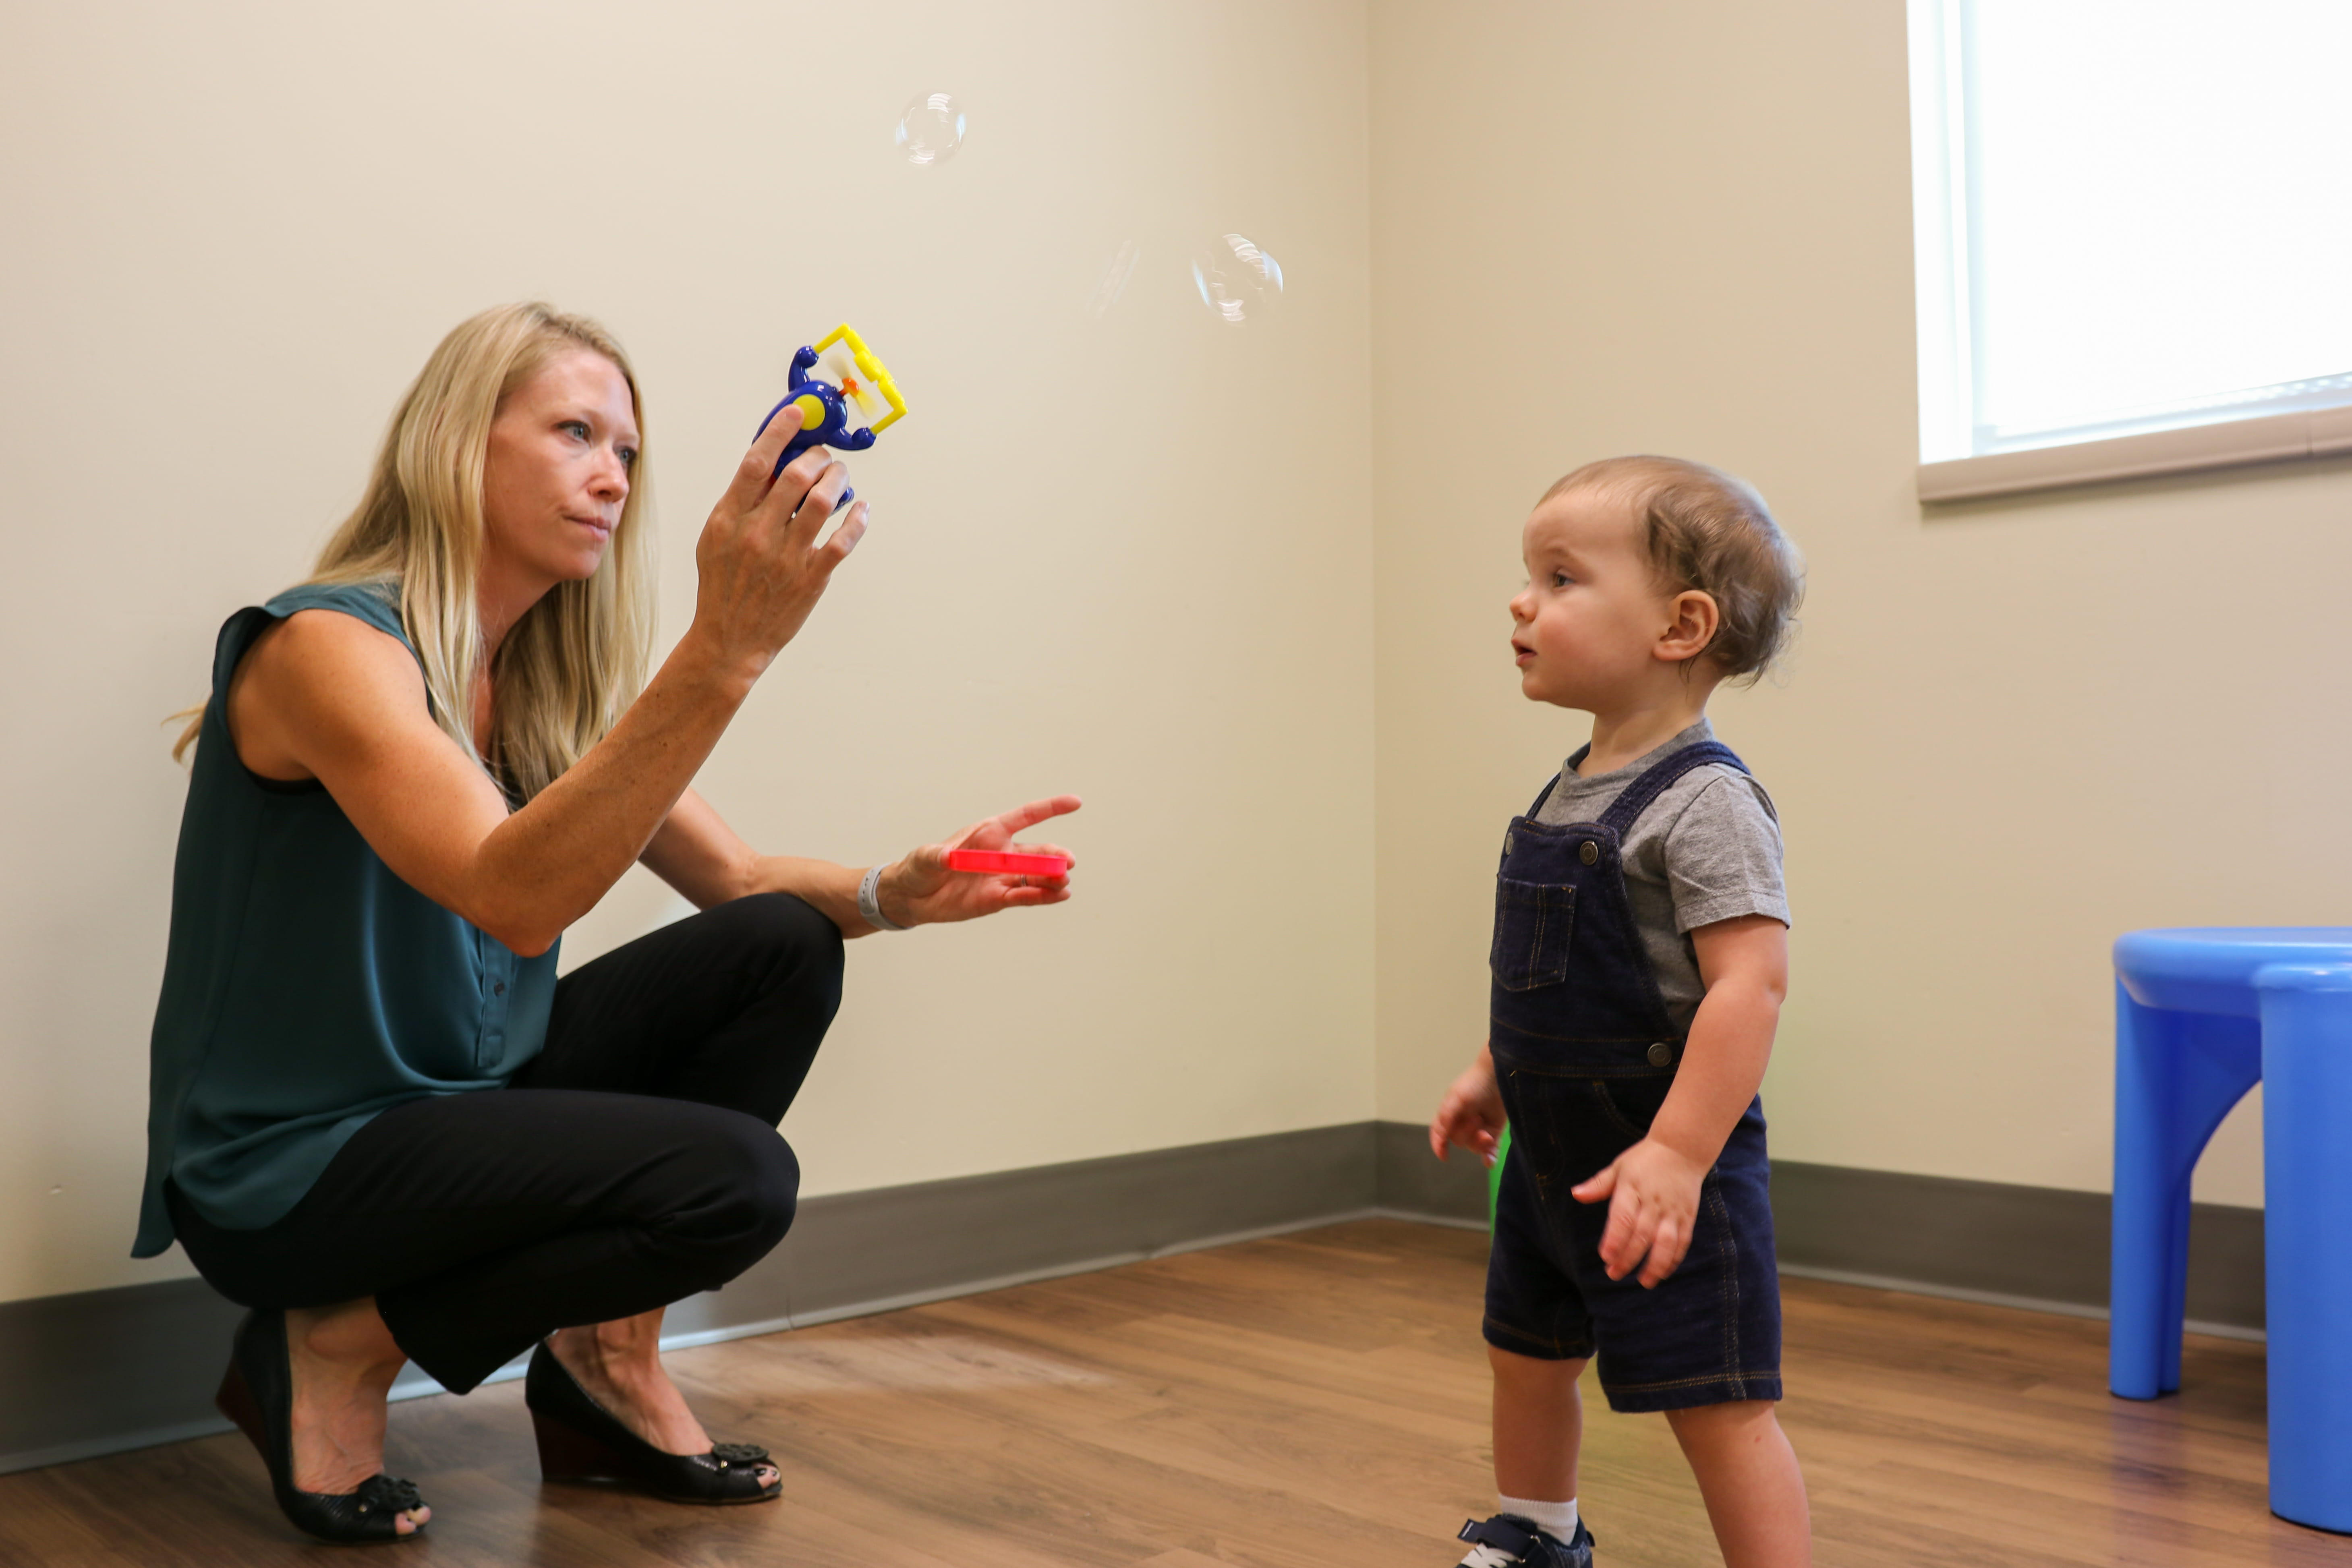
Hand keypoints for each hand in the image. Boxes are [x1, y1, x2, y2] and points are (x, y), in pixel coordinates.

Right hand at [689, 404, 868, 674]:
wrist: (728, 638)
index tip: (798, 413)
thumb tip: (771, 463)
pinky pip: (844, 539)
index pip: (757, 462)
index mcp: (728, 518)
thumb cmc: (722, 584)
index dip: (780, 432)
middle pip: (797, 475)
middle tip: (824, 456)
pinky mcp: (811, 578)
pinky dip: (857, 519)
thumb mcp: (715, 537)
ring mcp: (786, 556)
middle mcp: (758, 533)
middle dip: (817, 457)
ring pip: (824, 501)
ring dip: (839, 480)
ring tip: (840, 476)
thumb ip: (740, 502)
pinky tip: (861, 510)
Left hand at [876, 796, 1083, 926]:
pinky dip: (1042, 897)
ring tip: (1063, 884)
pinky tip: (1059, 896)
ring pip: (1035, 876)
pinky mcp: (998, 899)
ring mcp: (1002, 877)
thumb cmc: (919, 868)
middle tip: (1067, 862)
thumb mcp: (923, 857)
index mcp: (989, 832)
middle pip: (1036, 851)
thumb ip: (936, 855)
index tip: (1075, 802)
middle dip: (1054, 856)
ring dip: (1052, 879)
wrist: (913, 898)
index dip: (1050, 808)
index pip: (1025, 817)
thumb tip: (947, 857)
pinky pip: (1024, 896)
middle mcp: (1002, 853)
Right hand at [1429, 1049, 1504, 1165]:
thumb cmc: (1475, 1083)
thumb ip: (1446, 1116)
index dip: (1439, 1145)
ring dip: (1480, 1143)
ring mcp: (1479, 1128)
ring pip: (1475, 1147)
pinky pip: (1490, 1150)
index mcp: (1450, 1113)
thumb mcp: (1456, 1098)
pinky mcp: (1495, 1131)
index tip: (1445, 1156)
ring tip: (1487, 1133)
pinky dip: (1489, 1157)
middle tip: (1477, 1121)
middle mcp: (1463, 1122)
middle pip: (1459, 1141)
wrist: (1500, 1076)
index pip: (1440, 1133)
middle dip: (1467, 1135)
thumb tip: (1441, 1137)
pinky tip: (1490, 1161)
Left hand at [1571, 1137, 1708, 1287]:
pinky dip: (1674, 1259)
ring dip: (1655, 1265)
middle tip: (1614, 1274)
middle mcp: (1653, 1201)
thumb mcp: (1619, 1167)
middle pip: (1641, 1235)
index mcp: (1632, 1189)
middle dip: (1628, 1258)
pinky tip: (1663, 1273)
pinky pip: (1682, 1241)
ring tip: (1644, 1282)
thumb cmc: (1644, 1160)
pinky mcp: (1688, 1216)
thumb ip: (1598, 1185)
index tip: (1605, 1257)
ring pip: (1666, 1242)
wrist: (1682, 1149)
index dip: (1614, 1239)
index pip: (1623, 1218)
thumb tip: (1575, 1194)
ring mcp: (1673, 1210)